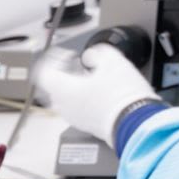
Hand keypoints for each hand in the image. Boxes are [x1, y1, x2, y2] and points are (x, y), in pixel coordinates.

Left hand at [34, 43, 158, 145]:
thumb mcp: (113, 61)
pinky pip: (79, 110)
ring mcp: (74, 118)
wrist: (135, 121)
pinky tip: (102, 94)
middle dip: (66, 74)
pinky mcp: (87, 127)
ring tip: (93, 80)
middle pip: (54, 87)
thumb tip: (93, 54)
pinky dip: (85, 101)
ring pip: (66, 100)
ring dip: (75, 88)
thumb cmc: (121, 94)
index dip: (54, 59)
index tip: (67, 55)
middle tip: (80, 66)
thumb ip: (98, 52)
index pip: (44, 72)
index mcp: (62, 88)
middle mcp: (63, 105)